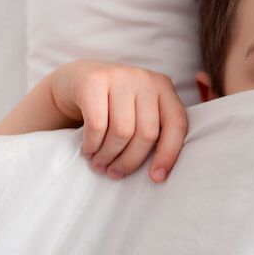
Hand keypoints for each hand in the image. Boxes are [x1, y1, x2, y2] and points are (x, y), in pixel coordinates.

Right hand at [50, 59, 187, 181]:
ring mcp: (120, 76)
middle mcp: (145, 79)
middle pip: (147, 133)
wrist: (77, 79)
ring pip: (122, 132)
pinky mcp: (93, 81)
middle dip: (130, 161)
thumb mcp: (139, 110)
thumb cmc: (114, 104)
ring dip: (109, 155)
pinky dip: (93, 144)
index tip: (156, 178)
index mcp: (164, 87)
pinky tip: (89, 150)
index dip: (169, 154)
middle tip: (115, 173)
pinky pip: (98, 125)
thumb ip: (154, 129)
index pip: (177, 124)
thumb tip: (159, 173)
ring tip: (100, 164)